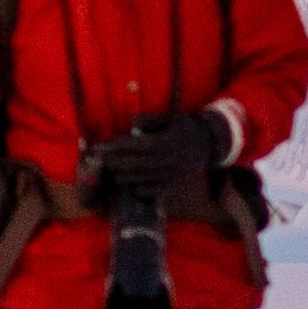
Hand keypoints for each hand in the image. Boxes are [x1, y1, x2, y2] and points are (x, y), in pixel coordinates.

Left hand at [110, 104, 234, 179]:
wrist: (209, 144)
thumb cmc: (183, 128)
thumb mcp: (169, 117)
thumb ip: (149, 120)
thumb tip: (131, 125)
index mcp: (166, 141)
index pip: (135, 145)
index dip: (115, 147)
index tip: (99, 147)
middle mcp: (169, 160)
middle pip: (134, 164)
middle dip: (114, 162)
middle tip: (99, 161)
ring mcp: (173, 175)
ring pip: (142, 178)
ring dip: (123, 176)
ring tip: (111, 172)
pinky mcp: (176, 185)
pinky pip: (155, 191)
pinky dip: (141, 189)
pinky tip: (131, 184)